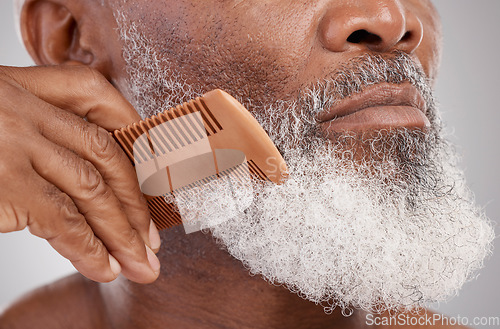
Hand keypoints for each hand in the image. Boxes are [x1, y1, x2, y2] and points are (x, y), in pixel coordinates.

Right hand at [0, 65, 160, 283]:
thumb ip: (37, 130)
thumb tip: (86, 179)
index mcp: (24, 84)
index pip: (99, 98)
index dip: (136, 135)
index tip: (156, 174)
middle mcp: (26, 109)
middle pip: (105, 154)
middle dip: (135, 202)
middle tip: (155, 240)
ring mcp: (15, 145)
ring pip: (92, 189)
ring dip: (123, 233)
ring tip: (143, 265)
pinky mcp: (4, 183)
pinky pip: (61, 220)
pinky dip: (88, 249)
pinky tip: (106, 268)